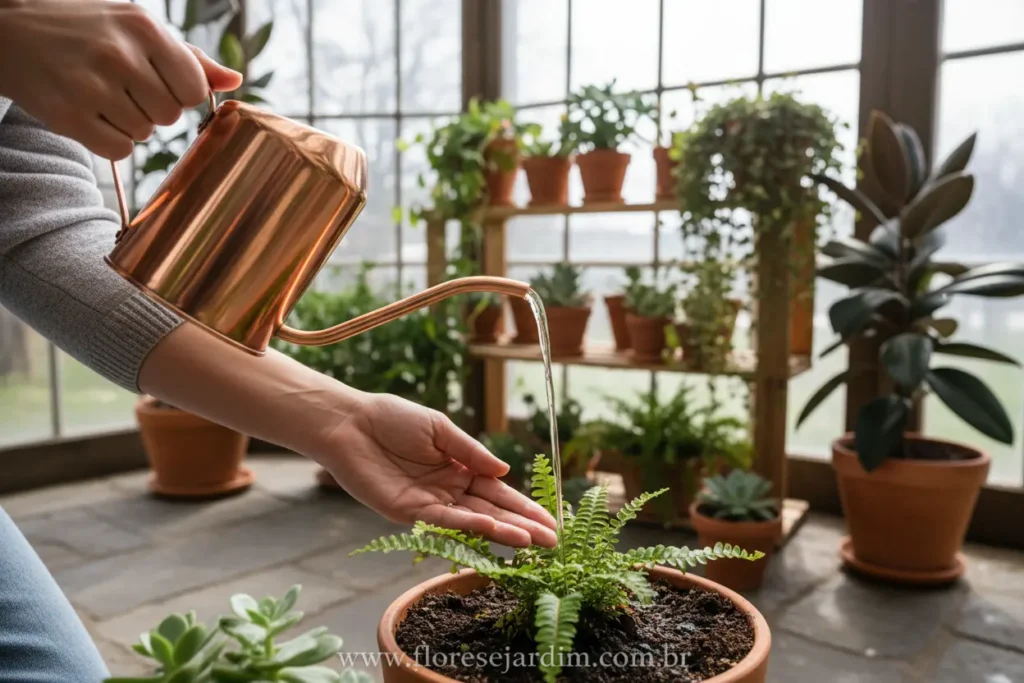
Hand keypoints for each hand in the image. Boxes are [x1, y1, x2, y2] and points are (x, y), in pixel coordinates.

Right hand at [0, 1, 241, 159]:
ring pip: (145, 134)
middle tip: (121, 86)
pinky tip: (90, 114)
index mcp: (143, 27)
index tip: (157, 81)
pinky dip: (110, 141)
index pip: (195, 88)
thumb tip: (234, 81)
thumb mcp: (136, 27)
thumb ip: (188, 57)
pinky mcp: (68, 116)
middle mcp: (118, 54)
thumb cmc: (85, 29)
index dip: (180, 92)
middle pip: (171, 115)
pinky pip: (119, 151)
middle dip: (153, 108)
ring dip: (129, 123)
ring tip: (100, 94)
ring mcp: (91, 86)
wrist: (8, 31)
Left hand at [320, 394, 558, 547]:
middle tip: (553, 542)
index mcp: (459, 468)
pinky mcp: (410, 513)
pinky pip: (446, 521)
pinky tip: (496, 529)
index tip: (550, 520)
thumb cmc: (392, 419)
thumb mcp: (440, 429)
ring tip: (533, 541)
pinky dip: (471, 526)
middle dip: (523, 526)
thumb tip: (504, 471)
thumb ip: (471, 452)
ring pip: (474, 521)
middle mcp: (449, 490)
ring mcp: (431, 504)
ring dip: (504, 531)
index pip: (499, 492)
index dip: (524, 507)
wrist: (351, 424)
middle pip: (493, 512)